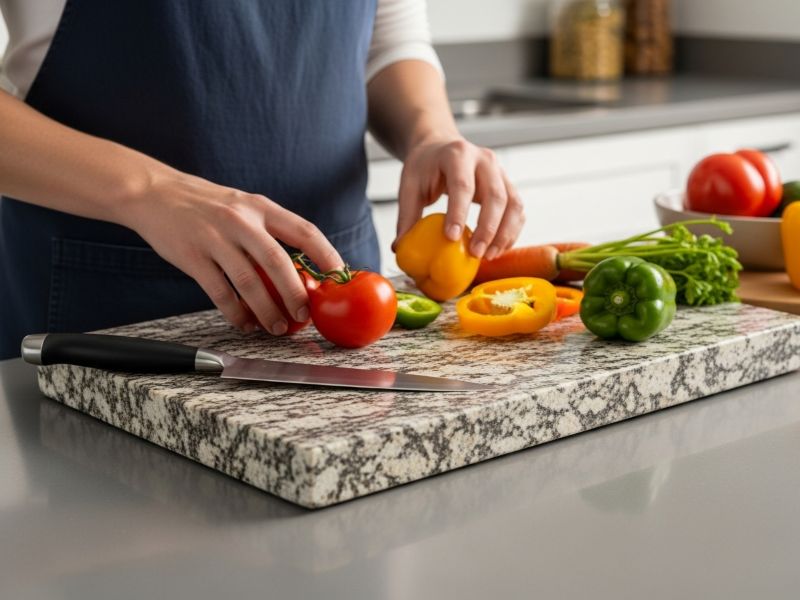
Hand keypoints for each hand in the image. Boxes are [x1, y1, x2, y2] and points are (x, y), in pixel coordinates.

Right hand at [121, 167, 342, 334]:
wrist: (154, 193)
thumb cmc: (207, 205)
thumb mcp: (244, 205)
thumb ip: (270, 230)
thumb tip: (304, 266)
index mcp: (260, 207)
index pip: (303, 231)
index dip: (325, 254)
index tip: (339, 277)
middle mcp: (241, 220)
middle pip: (278, 261)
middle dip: (296, 293)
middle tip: (305, 316)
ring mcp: (215, 238)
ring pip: (249, 282)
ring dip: (266, 310)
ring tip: (277, 327)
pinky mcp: (192, 257)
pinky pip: (219, 292)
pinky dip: (236, 313)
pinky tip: (244, 323)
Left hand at [394, 136, 523, 259]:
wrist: (441, 146)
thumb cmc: (425, 166)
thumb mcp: (410, 185)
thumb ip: (406, 215)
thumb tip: (400, 248)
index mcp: (457, 154)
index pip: (462, 185)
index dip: (459, 213)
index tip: (452, 238)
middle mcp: (484, 160)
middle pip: (495, 195)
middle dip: (488, 229)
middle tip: (475, 254)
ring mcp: (500, 171)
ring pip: (513, 203)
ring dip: (504, 233)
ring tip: (489, 256)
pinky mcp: (508, 184)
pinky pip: (517, 209)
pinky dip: (511, 231)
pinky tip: (498, 248)